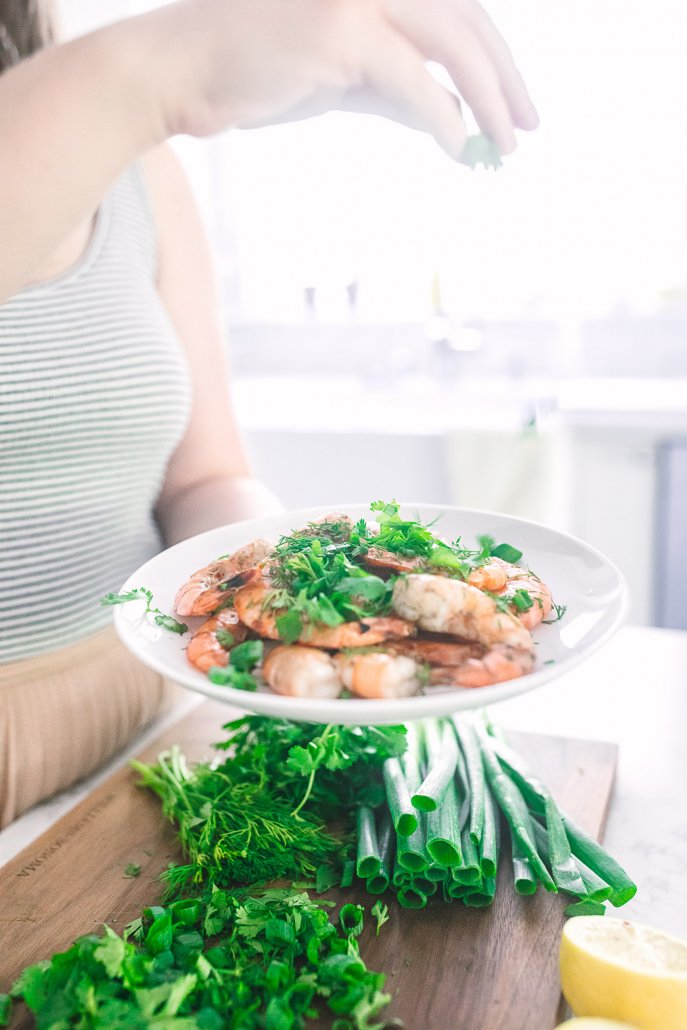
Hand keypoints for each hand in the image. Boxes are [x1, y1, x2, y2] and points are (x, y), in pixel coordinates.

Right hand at [162, 0, 537, 158]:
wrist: (181, 73)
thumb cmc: (253, 73)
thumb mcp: (340, 79)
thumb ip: (393, 90)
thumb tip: (448, 118)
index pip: (456, 10)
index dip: (494, 58)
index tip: (516, 103)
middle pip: (468, 20)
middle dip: (506, 78)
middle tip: (528, 126)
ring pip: (454, 42)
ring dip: (489, 98)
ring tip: (507, 144)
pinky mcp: (341, 28)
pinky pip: (415, 80)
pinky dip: (445, 118)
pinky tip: (462, 149)